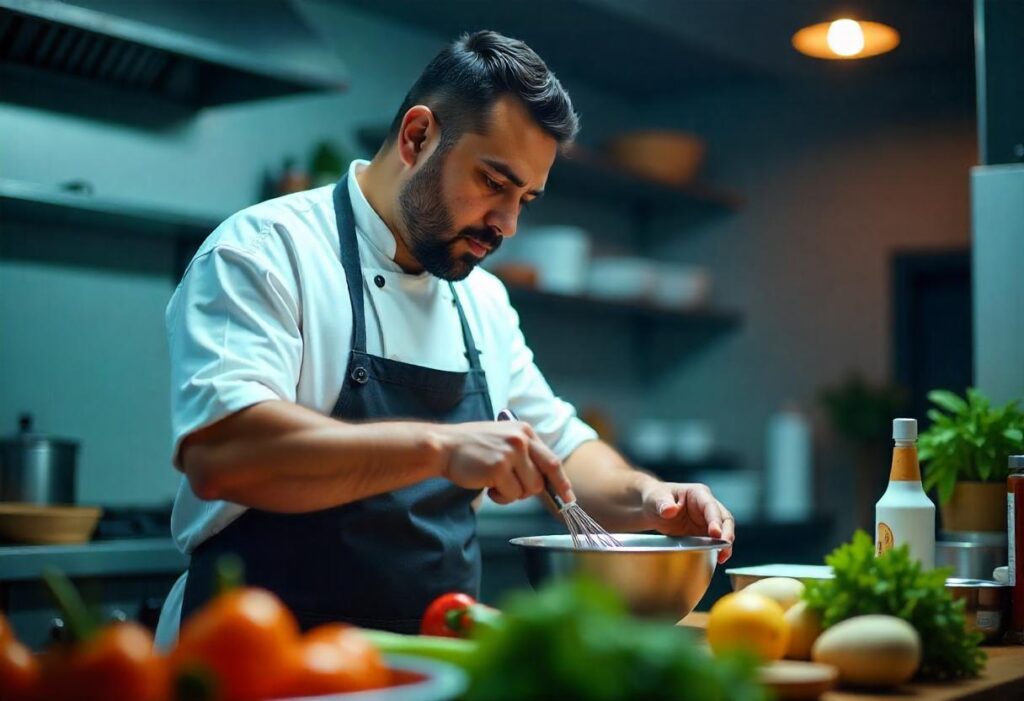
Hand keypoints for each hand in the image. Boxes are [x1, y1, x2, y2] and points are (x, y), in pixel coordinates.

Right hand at [436, 421, 574, 504]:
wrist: (443, 446)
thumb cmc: (471, 447)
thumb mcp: (503, 441)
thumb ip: (524, 456)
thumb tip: (546, 482)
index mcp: (524, 431)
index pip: (552, 460)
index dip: (562, 482)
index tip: (569, 498)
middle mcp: (521, 439)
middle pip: (542, 478)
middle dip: (530, 491)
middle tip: (513, 490)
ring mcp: (510, 453)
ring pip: (528, 490)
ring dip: (512, 493)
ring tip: (494, 482)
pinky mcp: (498, 467)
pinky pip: (511, 495)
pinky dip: (500, 497)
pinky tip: (487, 485)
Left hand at [640, 481, 734, 562]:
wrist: (651, 509)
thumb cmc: (655, 499)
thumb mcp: (655, 498)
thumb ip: (662, 503)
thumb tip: (670, 510)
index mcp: (698, 494)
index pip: (711, 506)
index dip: (716, 520)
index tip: (716, 534)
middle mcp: (706, 506)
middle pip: (724, 519)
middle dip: (727, 534)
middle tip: (724, 548)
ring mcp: (707, 521)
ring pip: (723, 532)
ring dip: (725, 545)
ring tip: (722, 557)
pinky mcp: (703, 533)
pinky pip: (714, 542)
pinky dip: (717, 550)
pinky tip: (715, 559)